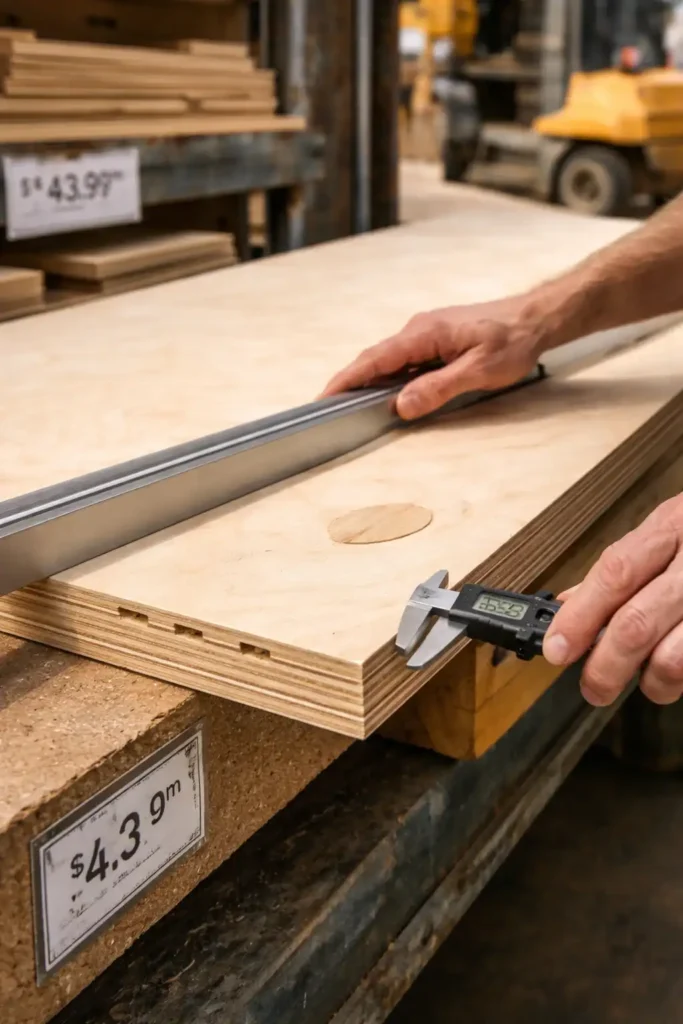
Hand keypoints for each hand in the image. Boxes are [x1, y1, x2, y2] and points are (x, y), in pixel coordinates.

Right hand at [321, 295, 547, 418]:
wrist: (536, 317)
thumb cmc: (513, 341)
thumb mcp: (479, 370)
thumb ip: (439, 388)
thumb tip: (402, 405)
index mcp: (425, 333)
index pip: (376, 359)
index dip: (348, 379)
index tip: (324, 396)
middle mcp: (420, 328)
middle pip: (376, 358)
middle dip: (350, 381)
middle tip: (328, 406)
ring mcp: (427, 332)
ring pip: (390, 358)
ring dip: (369, 379)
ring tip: (350, 403)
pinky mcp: (436, 338)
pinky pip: (404, 358)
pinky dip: (389, 375)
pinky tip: (388, 391)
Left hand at [543, 495, 682, 705]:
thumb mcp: (669, 531)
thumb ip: (623, 567)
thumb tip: (570, 604)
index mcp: (673, 527)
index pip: (614, 574)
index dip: (580, 617)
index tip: (556, 649)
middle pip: (637, 623)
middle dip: (605, 666)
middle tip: (593, 687)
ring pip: (675, 658)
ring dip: (652, 681)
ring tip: (648, 682)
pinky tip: (681, 670)